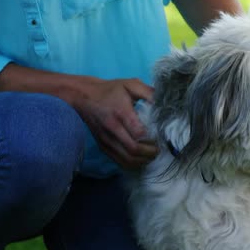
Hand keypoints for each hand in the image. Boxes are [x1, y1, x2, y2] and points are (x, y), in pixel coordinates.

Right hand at [0, 64, 158, 168]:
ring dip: (142, 161)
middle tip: (159, 149)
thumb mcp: (130, 84)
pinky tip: (140, 158)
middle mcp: (112, 129)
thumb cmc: (110, 90)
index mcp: (121, 113)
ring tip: (151, 155)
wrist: (83, 97)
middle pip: (133, 150)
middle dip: (150, 153)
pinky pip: (119, 161)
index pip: (139, 133)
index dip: (153, 138)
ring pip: (126, 159)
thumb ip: (149, 92)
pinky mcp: (103, 146)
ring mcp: (106, 140)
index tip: (161, 137)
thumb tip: (165, 103)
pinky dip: (132, 164)